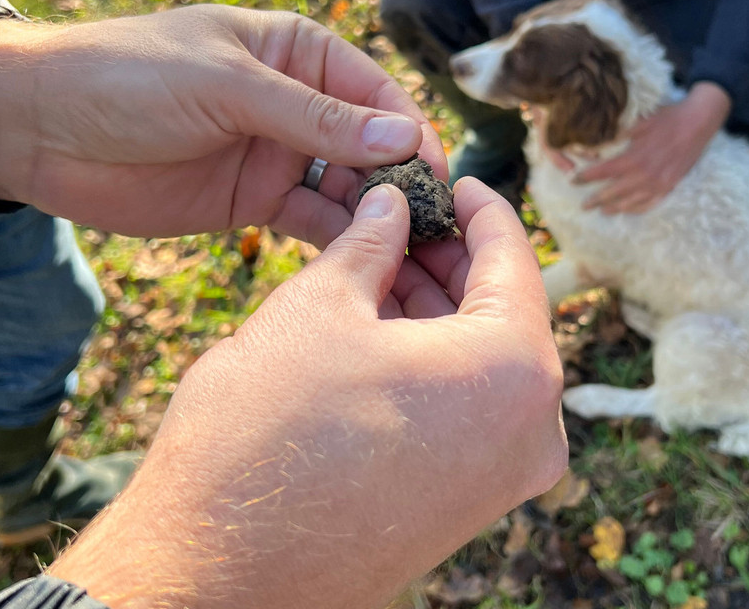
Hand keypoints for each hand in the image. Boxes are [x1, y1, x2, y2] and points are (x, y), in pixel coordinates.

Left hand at [0, 5, 445, 241]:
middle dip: (403, 184)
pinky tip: (364, 264)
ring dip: (378, 218)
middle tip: (437, 231)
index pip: (375, 94)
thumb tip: (403, 138)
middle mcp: (298, 105)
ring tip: (412, 255)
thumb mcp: (227, 85)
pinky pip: (311, 221)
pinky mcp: (254, 203)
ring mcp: (278, 156)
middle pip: (371, 146)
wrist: (40, 129)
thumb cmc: (128, 77)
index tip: (441, 178)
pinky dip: (338, 240)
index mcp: (298, 53)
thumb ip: (314, 117)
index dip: (410, 134)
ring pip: (347, 189)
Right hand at [47, 179, 567, 608]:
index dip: (477, 208)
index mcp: (513, 370)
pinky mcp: (468, 506)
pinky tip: (380, 328)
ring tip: (379, 266)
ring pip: (481, 362)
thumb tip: (391, 208)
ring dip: (436, 311)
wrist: (217, 568)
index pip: (512, 259)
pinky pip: (467, 409)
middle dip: (449, 260)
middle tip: (401, 218)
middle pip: (500, 313)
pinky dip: (432, 362)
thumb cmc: (268, 431)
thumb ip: (371, 244)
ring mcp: (503, 478)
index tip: (449, 181)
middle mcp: (530, 431)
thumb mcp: (320, 306)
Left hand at [574, 82, 730, 212]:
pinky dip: (637, 209)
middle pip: (613, 192)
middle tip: (583, 205)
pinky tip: (629, 210)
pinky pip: (651, 204)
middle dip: (596, 199)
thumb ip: (618, 136)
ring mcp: (658, 183)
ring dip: (614, 208)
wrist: (699, 122)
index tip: (572, 180)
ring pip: (631, 202)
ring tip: (603, 211)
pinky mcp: (670, 186)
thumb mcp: (639, 123)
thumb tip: (599, 143)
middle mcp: (644, 175)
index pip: (603, 172)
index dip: (586, 178)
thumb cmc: (668, 118)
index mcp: (633, 158)